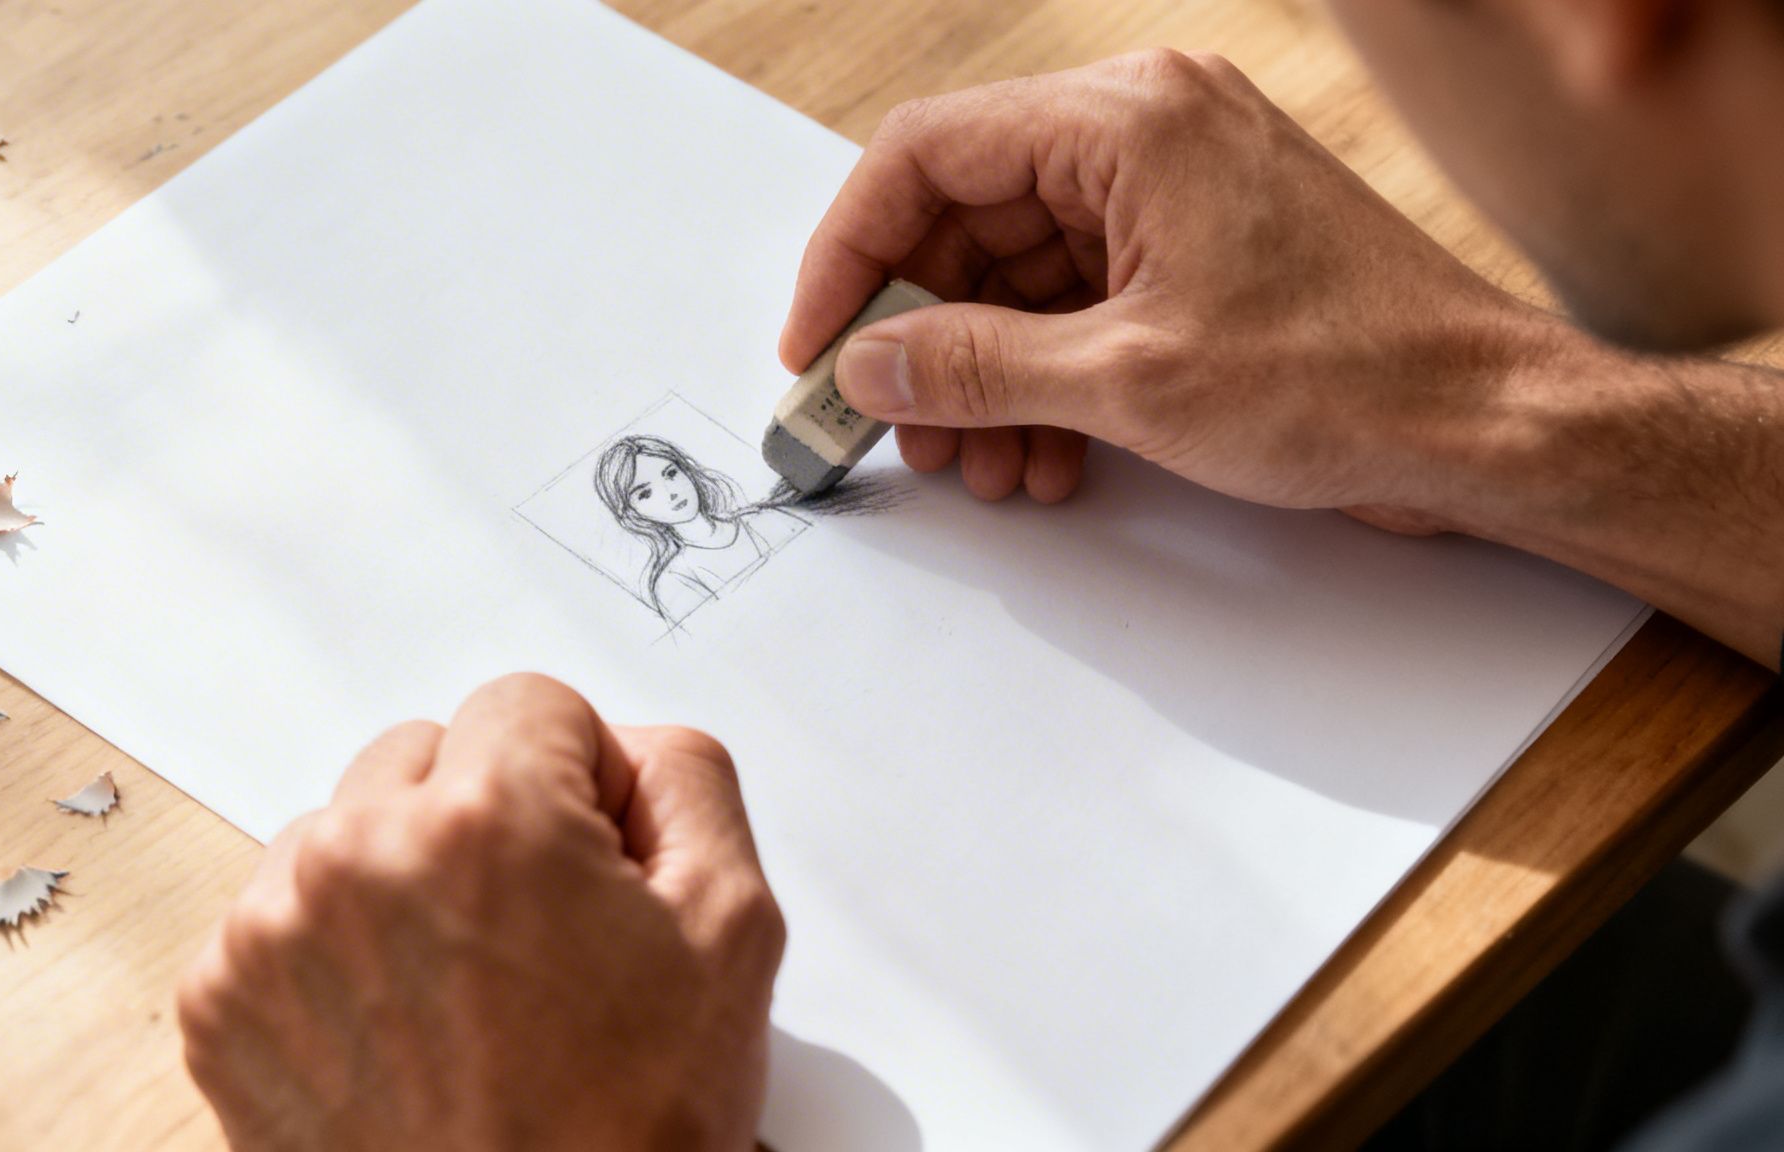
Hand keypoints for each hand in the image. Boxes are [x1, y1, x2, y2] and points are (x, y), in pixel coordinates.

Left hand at [176, 674, 785, 1151]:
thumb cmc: (626, 1131)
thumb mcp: (733, 932)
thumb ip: (689, 781)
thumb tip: (625, 746)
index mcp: (485, 820)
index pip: (530, 705)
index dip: (583, 782)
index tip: (593, 868)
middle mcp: (356, 857)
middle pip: (426, 753)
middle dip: (486, 815)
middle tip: (537, 934)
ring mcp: (271, 935)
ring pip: (345, 829)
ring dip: (401, 876)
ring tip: (466, 990)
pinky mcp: (221, 1008)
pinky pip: (281, 915)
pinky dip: (337, 951)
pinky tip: (403, 1027)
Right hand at [782, 50, 1550, 525]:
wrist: (1488, 424)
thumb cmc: (1351, 377)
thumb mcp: (1128, 382)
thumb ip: (976, 367)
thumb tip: (867, 368)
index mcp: (1130, 118)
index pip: (927, 157)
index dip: (849, 256)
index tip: (816, 347)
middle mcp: (1148, 132)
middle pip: (967, 219)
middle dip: (922, 336)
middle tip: (895, 429)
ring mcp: (1176, 193)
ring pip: (1018, 273)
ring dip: (983, 374)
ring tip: (978, 464)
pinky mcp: (1198, 254)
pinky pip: (1078, 302)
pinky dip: (1045, 379)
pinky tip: (1043, 457)